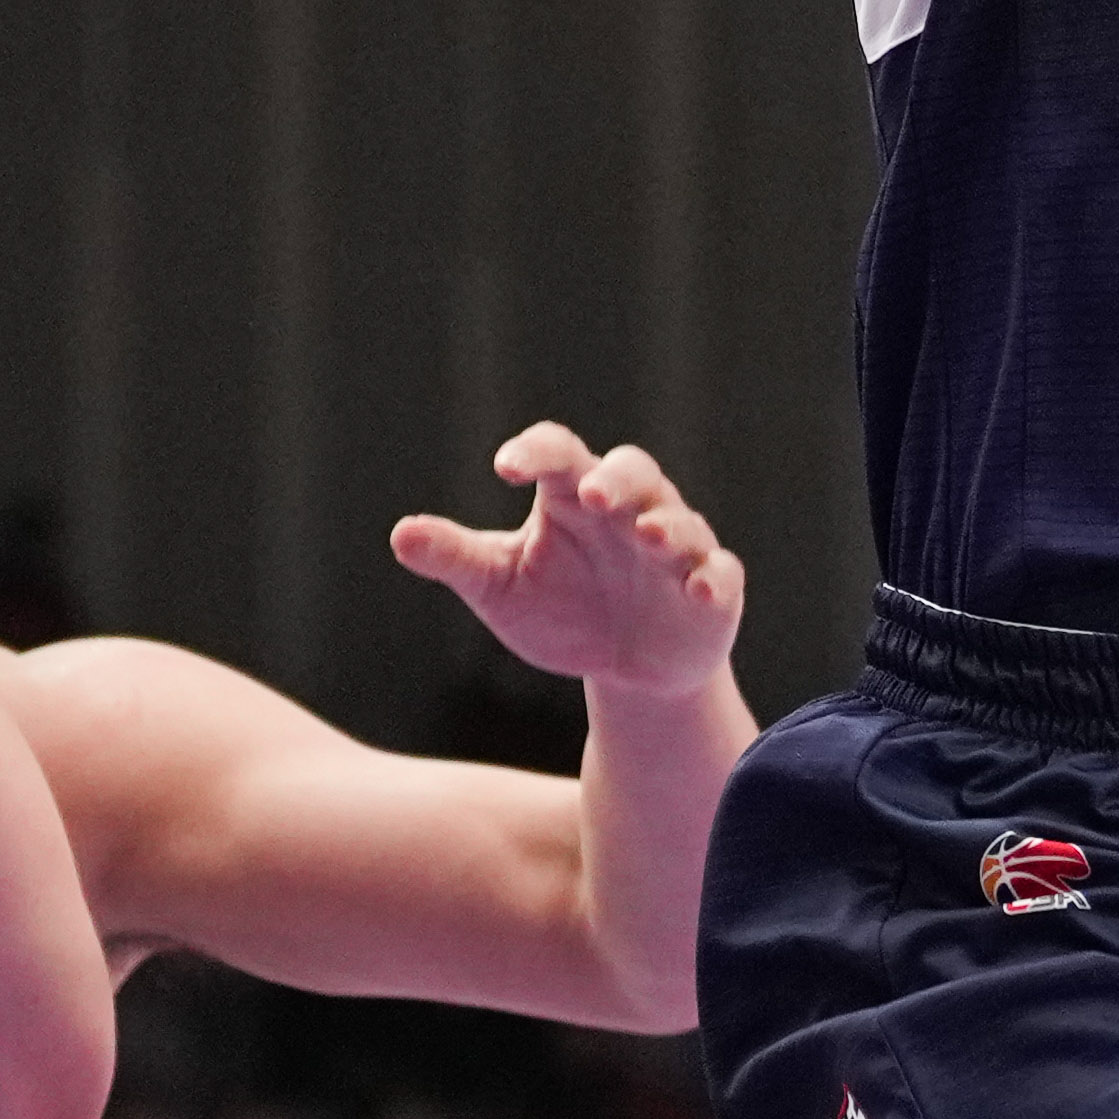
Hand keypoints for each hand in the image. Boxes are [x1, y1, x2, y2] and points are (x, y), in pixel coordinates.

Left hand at [394, 422, 744, 695]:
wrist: (623, 668)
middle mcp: (629, 511)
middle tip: (594, 494)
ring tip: (646, 536)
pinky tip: (695, 590)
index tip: (504, 467)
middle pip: (632, 469)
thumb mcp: (501, 587)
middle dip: (617, 479)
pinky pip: (719, 574)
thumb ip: (456, 557)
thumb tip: (399, 535)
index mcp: (573, 497)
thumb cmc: (560, 610)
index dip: (536, 451)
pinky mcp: (711, 590)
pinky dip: (710, 577)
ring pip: (680, 518)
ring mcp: (675, 548)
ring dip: (666, 524)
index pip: (559, 454)